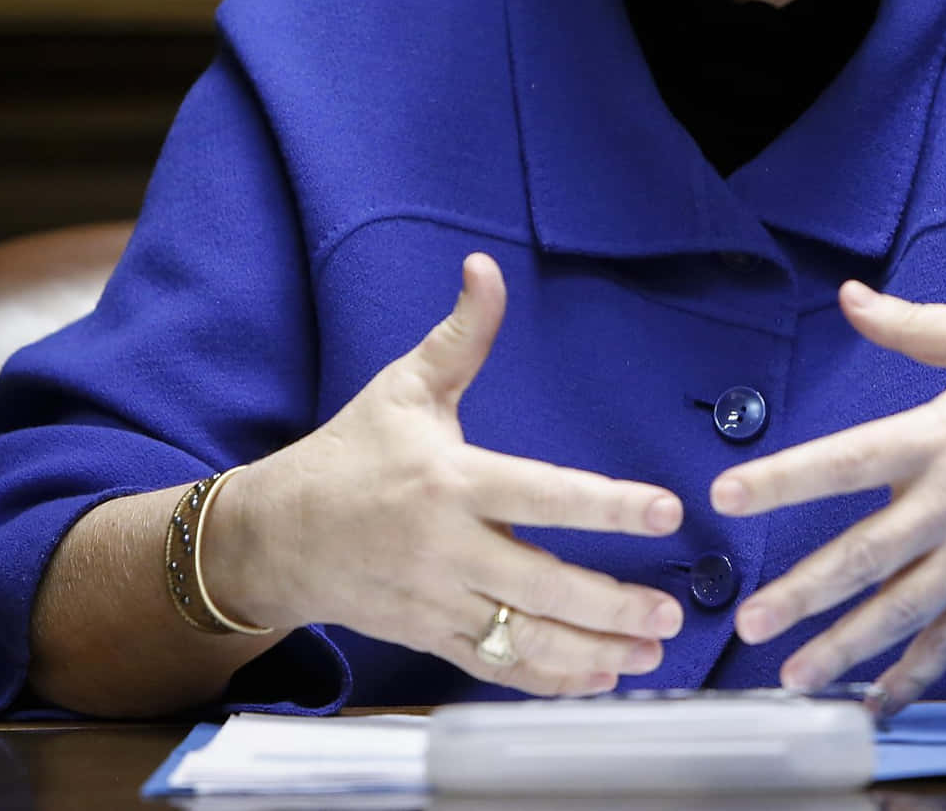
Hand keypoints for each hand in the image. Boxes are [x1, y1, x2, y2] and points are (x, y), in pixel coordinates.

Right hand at [205, 253, 686, 695]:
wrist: (273, 539)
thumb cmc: (349, 455)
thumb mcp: (404, 387)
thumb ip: (460, 334)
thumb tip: (485, 267)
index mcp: (451, 482)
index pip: (544, 496)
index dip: (608, 507)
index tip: (666, 512)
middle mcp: (447, 549)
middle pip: (542, 586)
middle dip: (612, 603)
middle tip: (672, 610)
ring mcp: (438, 602)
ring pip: (525, 638)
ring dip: (593, 650)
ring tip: (652, 651)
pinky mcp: (429, 638)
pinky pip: (496, 669)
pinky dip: (549, 679)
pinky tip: (600, 678)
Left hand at [711, 282, 945, 711]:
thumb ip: (913, 325)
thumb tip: (850, 297)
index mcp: (942, 435)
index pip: (848, 458)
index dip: (785, 477)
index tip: (728, 494)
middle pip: (868, 553)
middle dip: (805, 590)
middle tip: (749, 619)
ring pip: (903, 609)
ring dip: (846, 646)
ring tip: (793, 676)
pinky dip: (916, 673)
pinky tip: (877, 701)